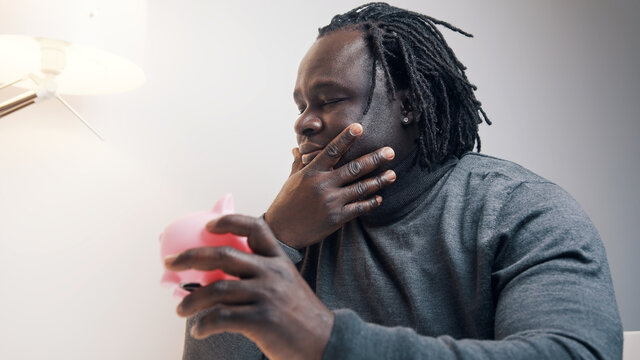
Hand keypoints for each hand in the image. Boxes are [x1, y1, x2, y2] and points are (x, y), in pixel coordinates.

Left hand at [164, 215, 333, 359]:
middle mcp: (272, 273)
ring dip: (191, 300)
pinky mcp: (262, 320)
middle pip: (224, 255)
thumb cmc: (299, 317)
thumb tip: (221, 273)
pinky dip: (204, 325)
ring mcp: (267, 296)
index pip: (255, 229)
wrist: (325, 343)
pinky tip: (200, 330)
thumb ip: (262, 274)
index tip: (208, 225)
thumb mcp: (287, 286)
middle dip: (190, 256)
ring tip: (180, 309)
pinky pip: (221, 318)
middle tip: (170, 262)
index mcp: (279, 261)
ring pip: (216, 290)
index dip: (229, 221)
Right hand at [265, 123, 395, 248]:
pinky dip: (370, 202)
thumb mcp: (291, 180)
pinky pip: (359, 208)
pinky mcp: (336, 217)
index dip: (346, 138)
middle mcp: (323, 184)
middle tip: (390, 151)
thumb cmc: (286, 203)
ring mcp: (331, 201)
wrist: (281, 232)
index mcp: (311, 172)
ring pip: (360, 188)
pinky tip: (379, 198)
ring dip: (379, 181)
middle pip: (353, 168)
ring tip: (392, 174)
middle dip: (374, 159)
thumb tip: (296, 148)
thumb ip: (298, 163)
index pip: (332, 151)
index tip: (359, 127)